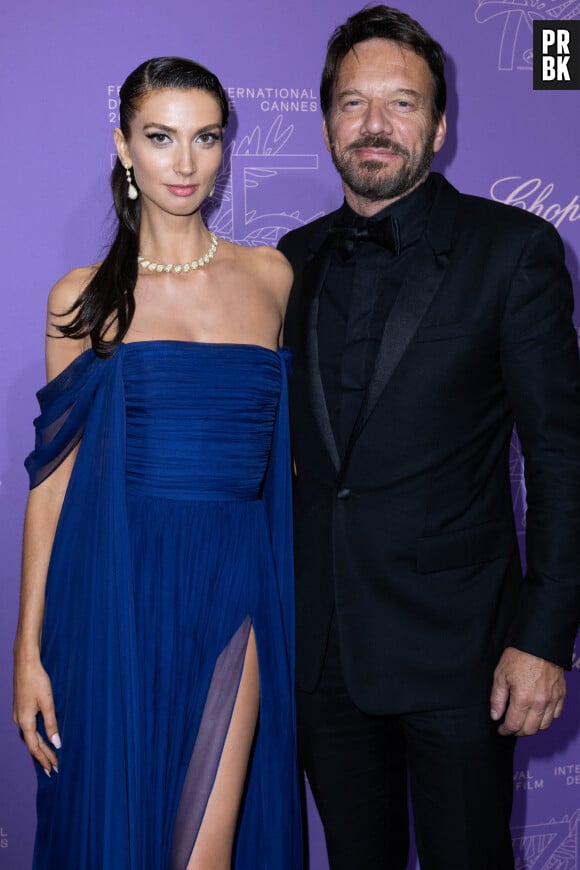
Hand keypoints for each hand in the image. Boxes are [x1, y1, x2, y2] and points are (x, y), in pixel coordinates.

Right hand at [13, 654, 59, 774]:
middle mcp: (19, 721)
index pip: (35, 747)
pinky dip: (36, 737)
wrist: (25, 663)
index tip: (53, 769)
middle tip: (53, 768)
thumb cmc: (37, 681)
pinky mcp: (20, 708)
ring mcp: (18, 714)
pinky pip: (28, 728)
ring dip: (39, 747)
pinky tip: (41, 738)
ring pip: (29, 737)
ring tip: (48, 758)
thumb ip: (52, 724)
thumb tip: (57, 744)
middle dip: (42, 756)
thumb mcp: (47, 703)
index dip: (44, 759)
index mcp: (25, 721)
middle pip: (31, 744)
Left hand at [490, 647, 565, 736]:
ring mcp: (552, 699)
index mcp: (522, 699)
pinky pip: (555, 715)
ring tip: (523, 721)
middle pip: (530, 730)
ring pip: (544, 725)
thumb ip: (497, 698)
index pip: (514, 725)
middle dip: (518, 732)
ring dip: (532, 727)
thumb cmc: (518, 656)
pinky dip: (546, 718)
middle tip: (511, 727)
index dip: (505, 730)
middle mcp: (539, 703)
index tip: (501, 730)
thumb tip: (495, 716)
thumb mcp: (500, 675)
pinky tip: (538, 713)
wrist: (539, 643)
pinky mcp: (561, 694)